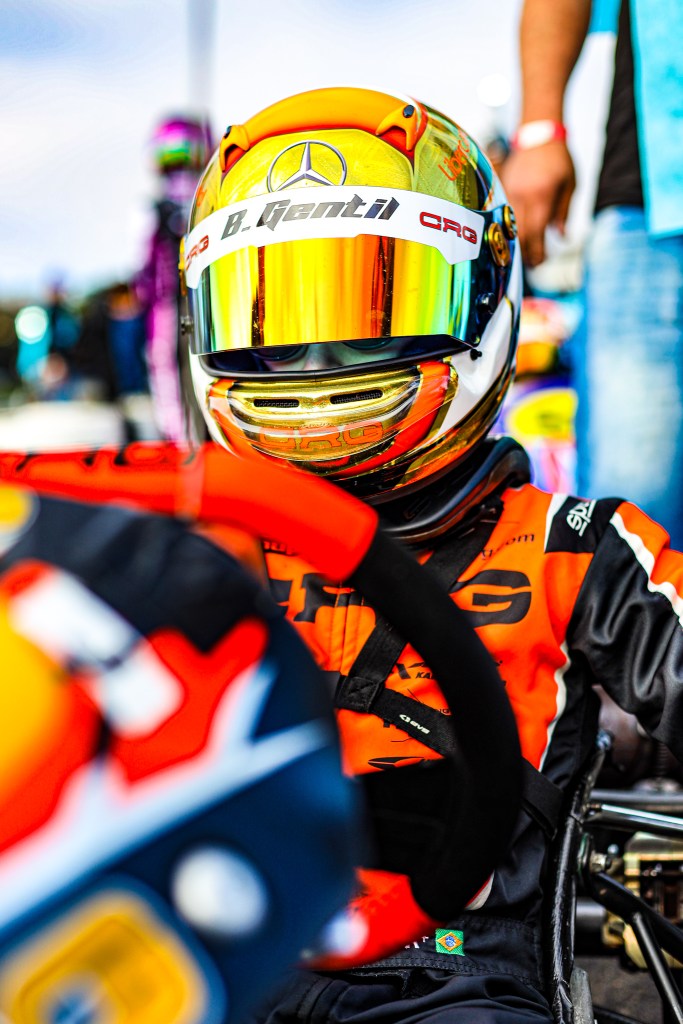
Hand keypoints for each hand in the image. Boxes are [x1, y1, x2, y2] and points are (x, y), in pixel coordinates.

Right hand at [500, 141, 575, 266]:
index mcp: (542, 196)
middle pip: (521, 234)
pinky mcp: (503, 189)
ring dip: (517, 243)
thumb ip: (564, 212)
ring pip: (509, 226)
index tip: (541, 263)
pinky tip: (515, 236)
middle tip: (534, 265)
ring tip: (525, 254)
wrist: (539, 135)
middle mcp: (524, 197)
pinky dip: (510, 228)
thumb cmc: (558, 160)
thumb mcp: (570, 185)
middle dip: (527, 252)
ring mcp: (510, 193)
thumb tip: (561, 237)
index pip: (537, 232)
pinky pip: (504, 214)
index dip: (538, 251)